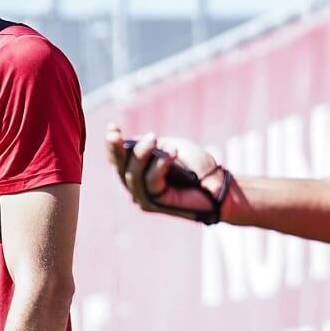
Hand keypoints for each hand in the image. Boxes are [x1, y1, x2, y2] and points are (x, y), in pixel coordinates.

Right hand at [104, 124, 221, 219]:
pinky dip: (159, 165)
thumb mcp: (167, 148)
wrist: (218, 183)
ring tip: (154, 138)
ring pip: (132, 175)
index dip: (111, 145)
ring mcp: (144, 197)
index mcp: (137, 171)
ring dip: (141, 154)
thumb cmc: (194, 165)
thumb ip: (147, 147)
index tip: (112, 127)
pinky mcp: (157, 203)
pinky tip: (170, 154)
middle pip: (119, 168)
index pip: (117, 159)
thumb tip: (130, 144)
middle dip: (115, 149)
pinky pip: (151, 182)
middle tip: (116, 132)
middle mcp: (136, 186)